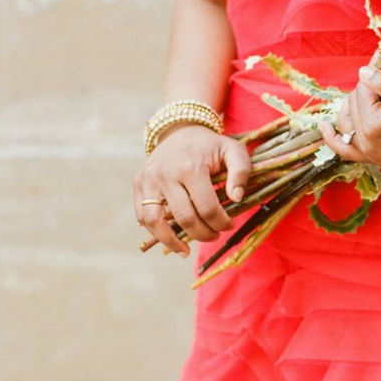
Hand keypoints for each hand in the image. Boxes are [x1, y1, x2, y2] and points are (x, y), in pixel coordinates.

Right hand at [132, 124, 251, 256]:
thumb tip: (237, 198)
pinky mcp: (138, 183)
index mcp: (191, 167)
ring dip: (171, 241)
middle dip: (203, 233)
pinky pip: (142, 215)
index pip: (207, 208)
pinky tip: (169, 237)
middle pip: (185, 218)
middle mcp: (167, 174)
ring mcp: (149, 179)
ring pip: (155, 222)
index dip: (220, 222)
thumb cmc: (210, 145)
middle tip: (214, 236)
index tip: (229, 225)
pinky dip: (154, 230)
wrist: (181, 129)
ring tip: (185, 250)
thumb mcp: (233, 150)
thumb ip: (241, 171)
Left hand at [319, 65, 380, 180]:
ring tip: (370, 87)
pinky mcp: (371, 158)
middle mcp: (365, 140)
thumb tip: (363, 71)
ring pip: (347, 118)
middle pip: (354, 99)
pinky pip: (344, 148)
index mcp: (374, 125)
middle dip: (367, 83)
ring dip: (354, 101)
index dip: (374, 68)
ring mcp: (367, 151)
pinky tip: (323, 126)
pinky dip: (332, 137)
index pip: (364, 86)